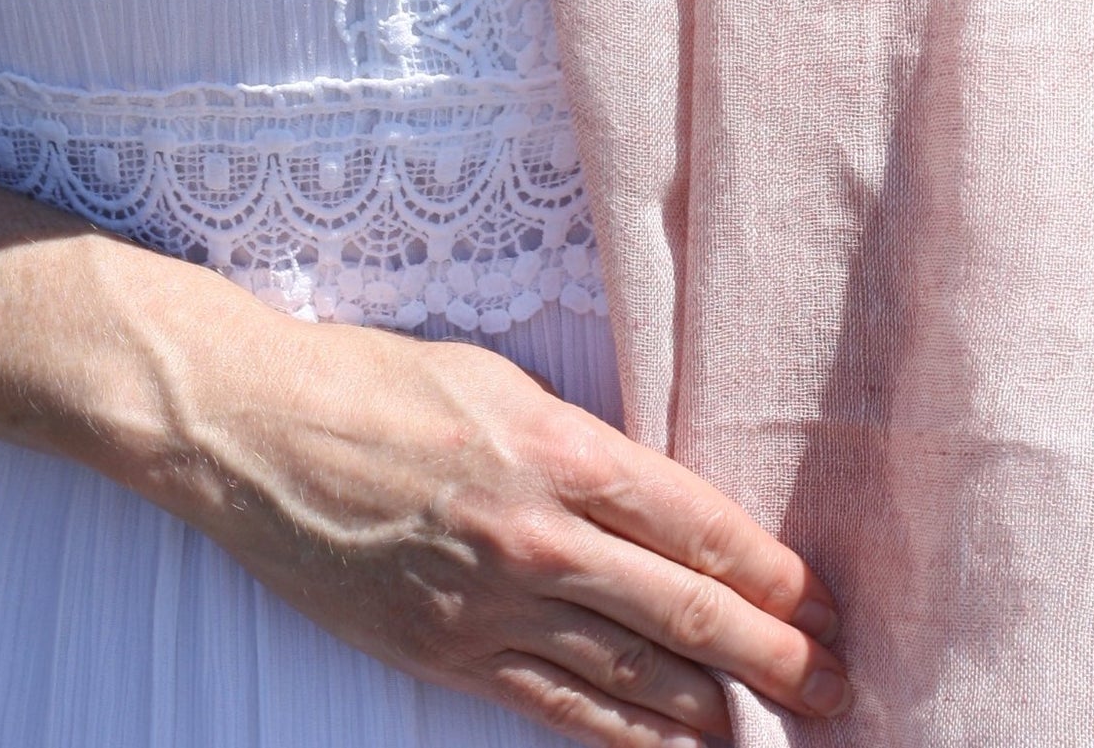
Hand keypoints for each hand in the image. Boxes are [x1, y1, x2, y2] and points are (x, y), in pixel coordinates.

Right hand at [144, 310, 850, 745]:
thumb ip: (576, 445)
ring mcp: (488, 601)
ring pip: (630, 671)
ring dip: (711, 707)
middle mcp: (537, 531)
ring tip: (771, 730)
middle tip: (835, 684)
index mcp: (556, 445)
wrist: (257, 428)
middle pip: (683, 606)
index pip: (693, 519)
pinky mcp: (442, 650)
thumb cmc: (377, 383)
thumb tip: (650, 501)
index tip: (818, 596)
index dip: (768, 567)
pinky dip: (621, 733)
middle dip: (772, 652)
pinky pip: (552, 705)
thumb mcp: (496, 382)